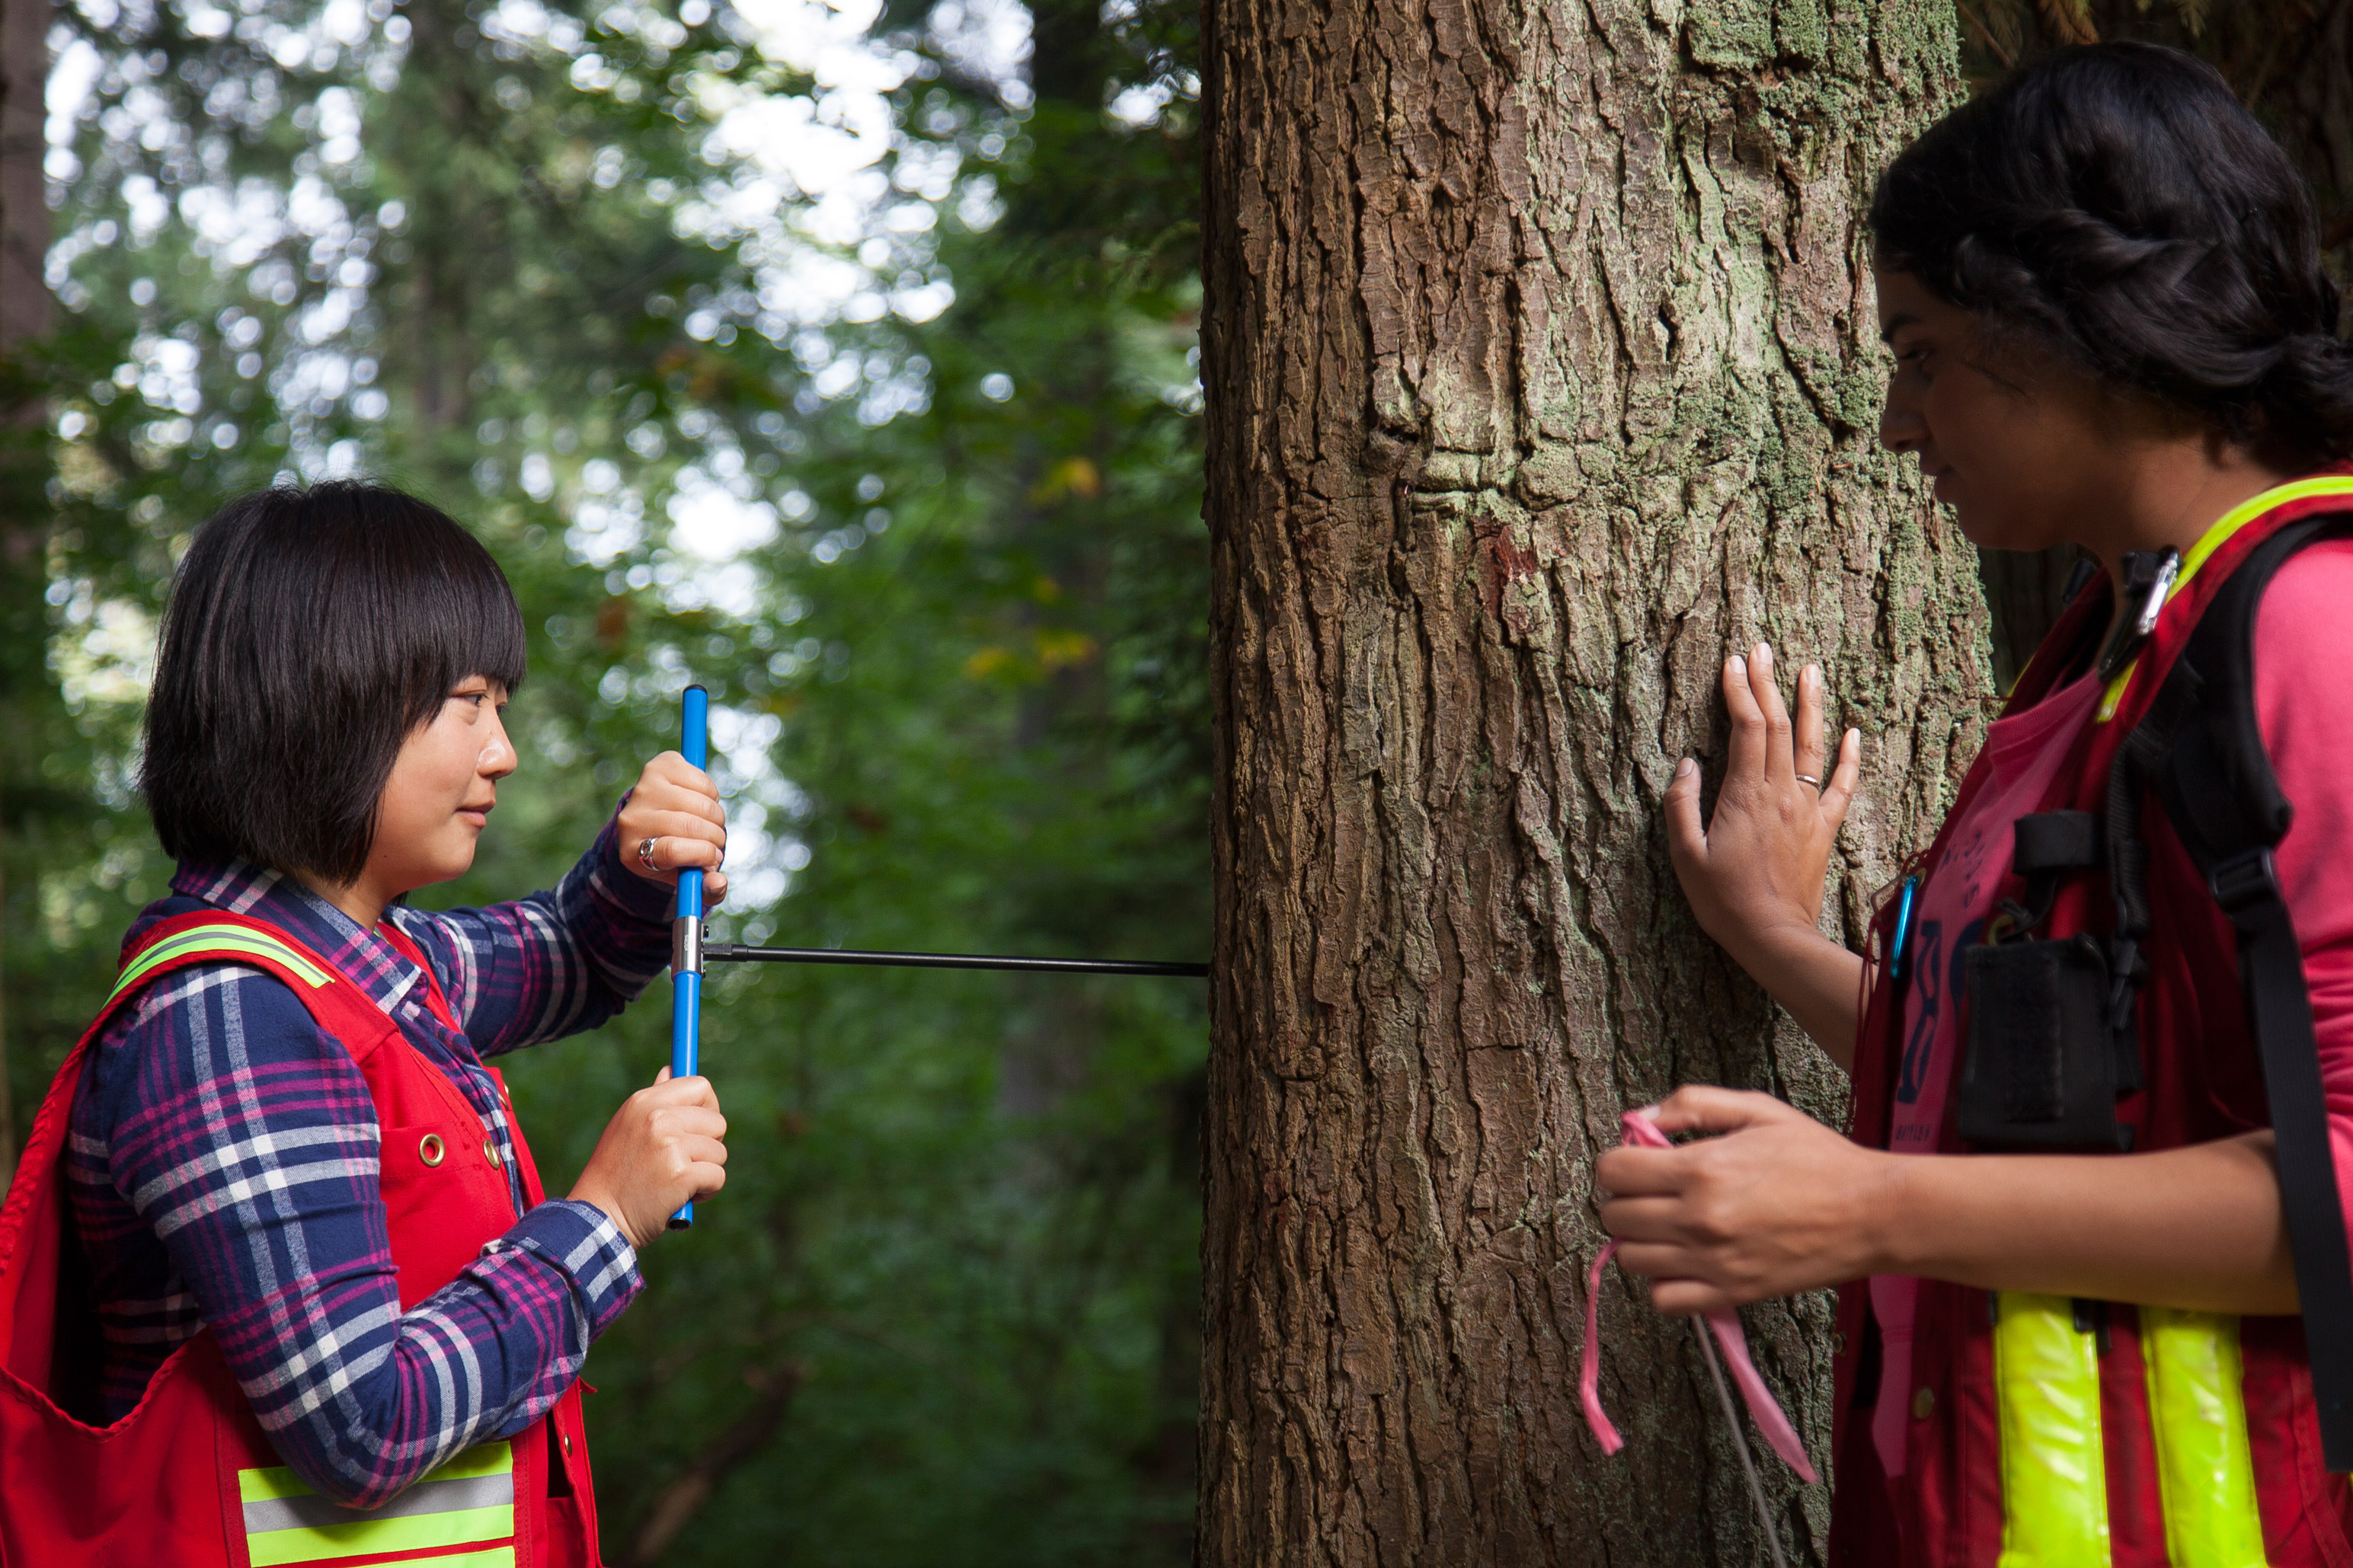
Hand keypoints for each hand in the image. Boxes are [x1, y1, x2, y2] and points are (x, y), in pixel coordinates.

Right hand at [568, 1067, 728, 1250]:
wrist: (597, 1219)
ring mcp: (670, 1145)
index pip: (700, 1086)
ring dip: (705, 1171)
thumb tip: (671, 1068)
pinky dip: (706, 1192)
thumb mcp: (628, 1127)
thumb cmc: (616, 1175)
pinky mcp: (681, 1174)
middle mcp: (658, 1118)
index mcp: (645, 1102)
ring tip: (676, 1183)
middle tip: (683, 1163)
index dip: (708, 1108)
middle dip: (708, 1146)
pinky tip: (682, 1198)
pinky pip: (717, 1176)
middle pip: (717, 1122)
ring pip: (719, 1152)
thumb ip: (655, 1099)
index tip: (701, 1128)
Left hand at [618, 751, 728, 904]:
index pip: (671, 850)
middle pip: (689, 825)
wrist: (653, 822)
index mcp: (633, 852)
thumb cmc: (672, 856)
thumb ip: (705, 888)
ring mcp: (644, 789)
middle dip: (715, 837)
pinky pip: (701, 781)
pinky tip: (702, 802)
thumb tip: (718, 882)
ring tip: (709, 824)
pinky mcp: (660, 766)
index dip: (701, 855)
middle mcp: (631, 818)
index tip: (714, 860)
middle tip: (716, 843)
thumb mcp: (685, 878)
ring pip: (699, 803)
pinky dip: (712, 795)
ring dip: (716, 817)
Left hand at [1595, 1086, 1894, 1313]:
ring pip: (1631, 1260)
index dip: (1618, 1163)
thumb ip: (1694, 1104)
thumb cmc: (1818, 1158)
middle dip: (1625, 1200)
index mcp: (1701, 1168)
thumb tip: (1643, 1118)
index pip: (1613, 1171)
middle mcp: (1698, 1218)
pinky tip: (1684, 1262)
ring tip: (1669, 1226)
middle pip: (1615, 1216)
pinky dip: (1664, 1283)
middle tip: (1655, 1193)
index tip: (1639, 1162)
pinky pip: (1665, 1300)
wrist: (1872, 1213)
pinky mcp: (1731, 1294)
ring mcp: (1712, 1261)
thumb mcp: (1757, 1109)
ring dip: (1640, 1241)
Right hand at [1666, 643, 1858, 957]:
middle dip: (1768, 683)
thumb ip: (1681, 805)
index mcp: (1745, 795)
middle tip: (1761, 648)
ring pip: (1812, 745)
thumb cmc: (1723, 900)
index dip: (1740, 691)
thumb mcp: (1685, 855)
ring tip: (1809, 669)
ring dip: (1809, 704)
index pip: (1747, 727)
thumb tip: (1686, 764)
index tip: (1732, 662)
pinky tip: (1852, 732)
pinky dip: (1848, 756)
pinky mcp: (1823, 829)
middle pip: (1779, 725)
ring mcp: (1807, 809)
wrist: (1773, 936)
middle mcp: (1781, 793)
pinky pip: (1840, 785)